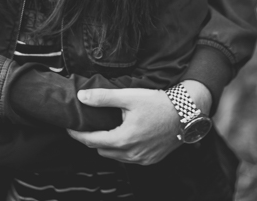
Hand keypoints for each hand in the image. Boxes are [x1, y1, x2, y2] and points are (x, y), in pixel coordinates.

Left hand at [67, 80, 211, 164]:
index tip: (69, 127)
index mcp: (123, 139)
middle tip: (91, 125)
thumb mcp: (130, 96)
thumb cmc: (159, 103)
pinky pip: (129, 158)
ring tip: (109, 129)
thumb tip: (82, 97)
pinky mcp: (151, 160)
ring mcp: (142, 159)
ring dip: (109, 145)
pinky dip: (124, 150)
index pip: (91, 140)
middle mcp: (131, 154)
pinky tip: (127, 136)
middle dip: (93, 139)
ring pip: (115, 156)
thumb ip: (104, 98)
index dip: (77, 134)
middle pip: (102, 150)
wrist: (186, 113)